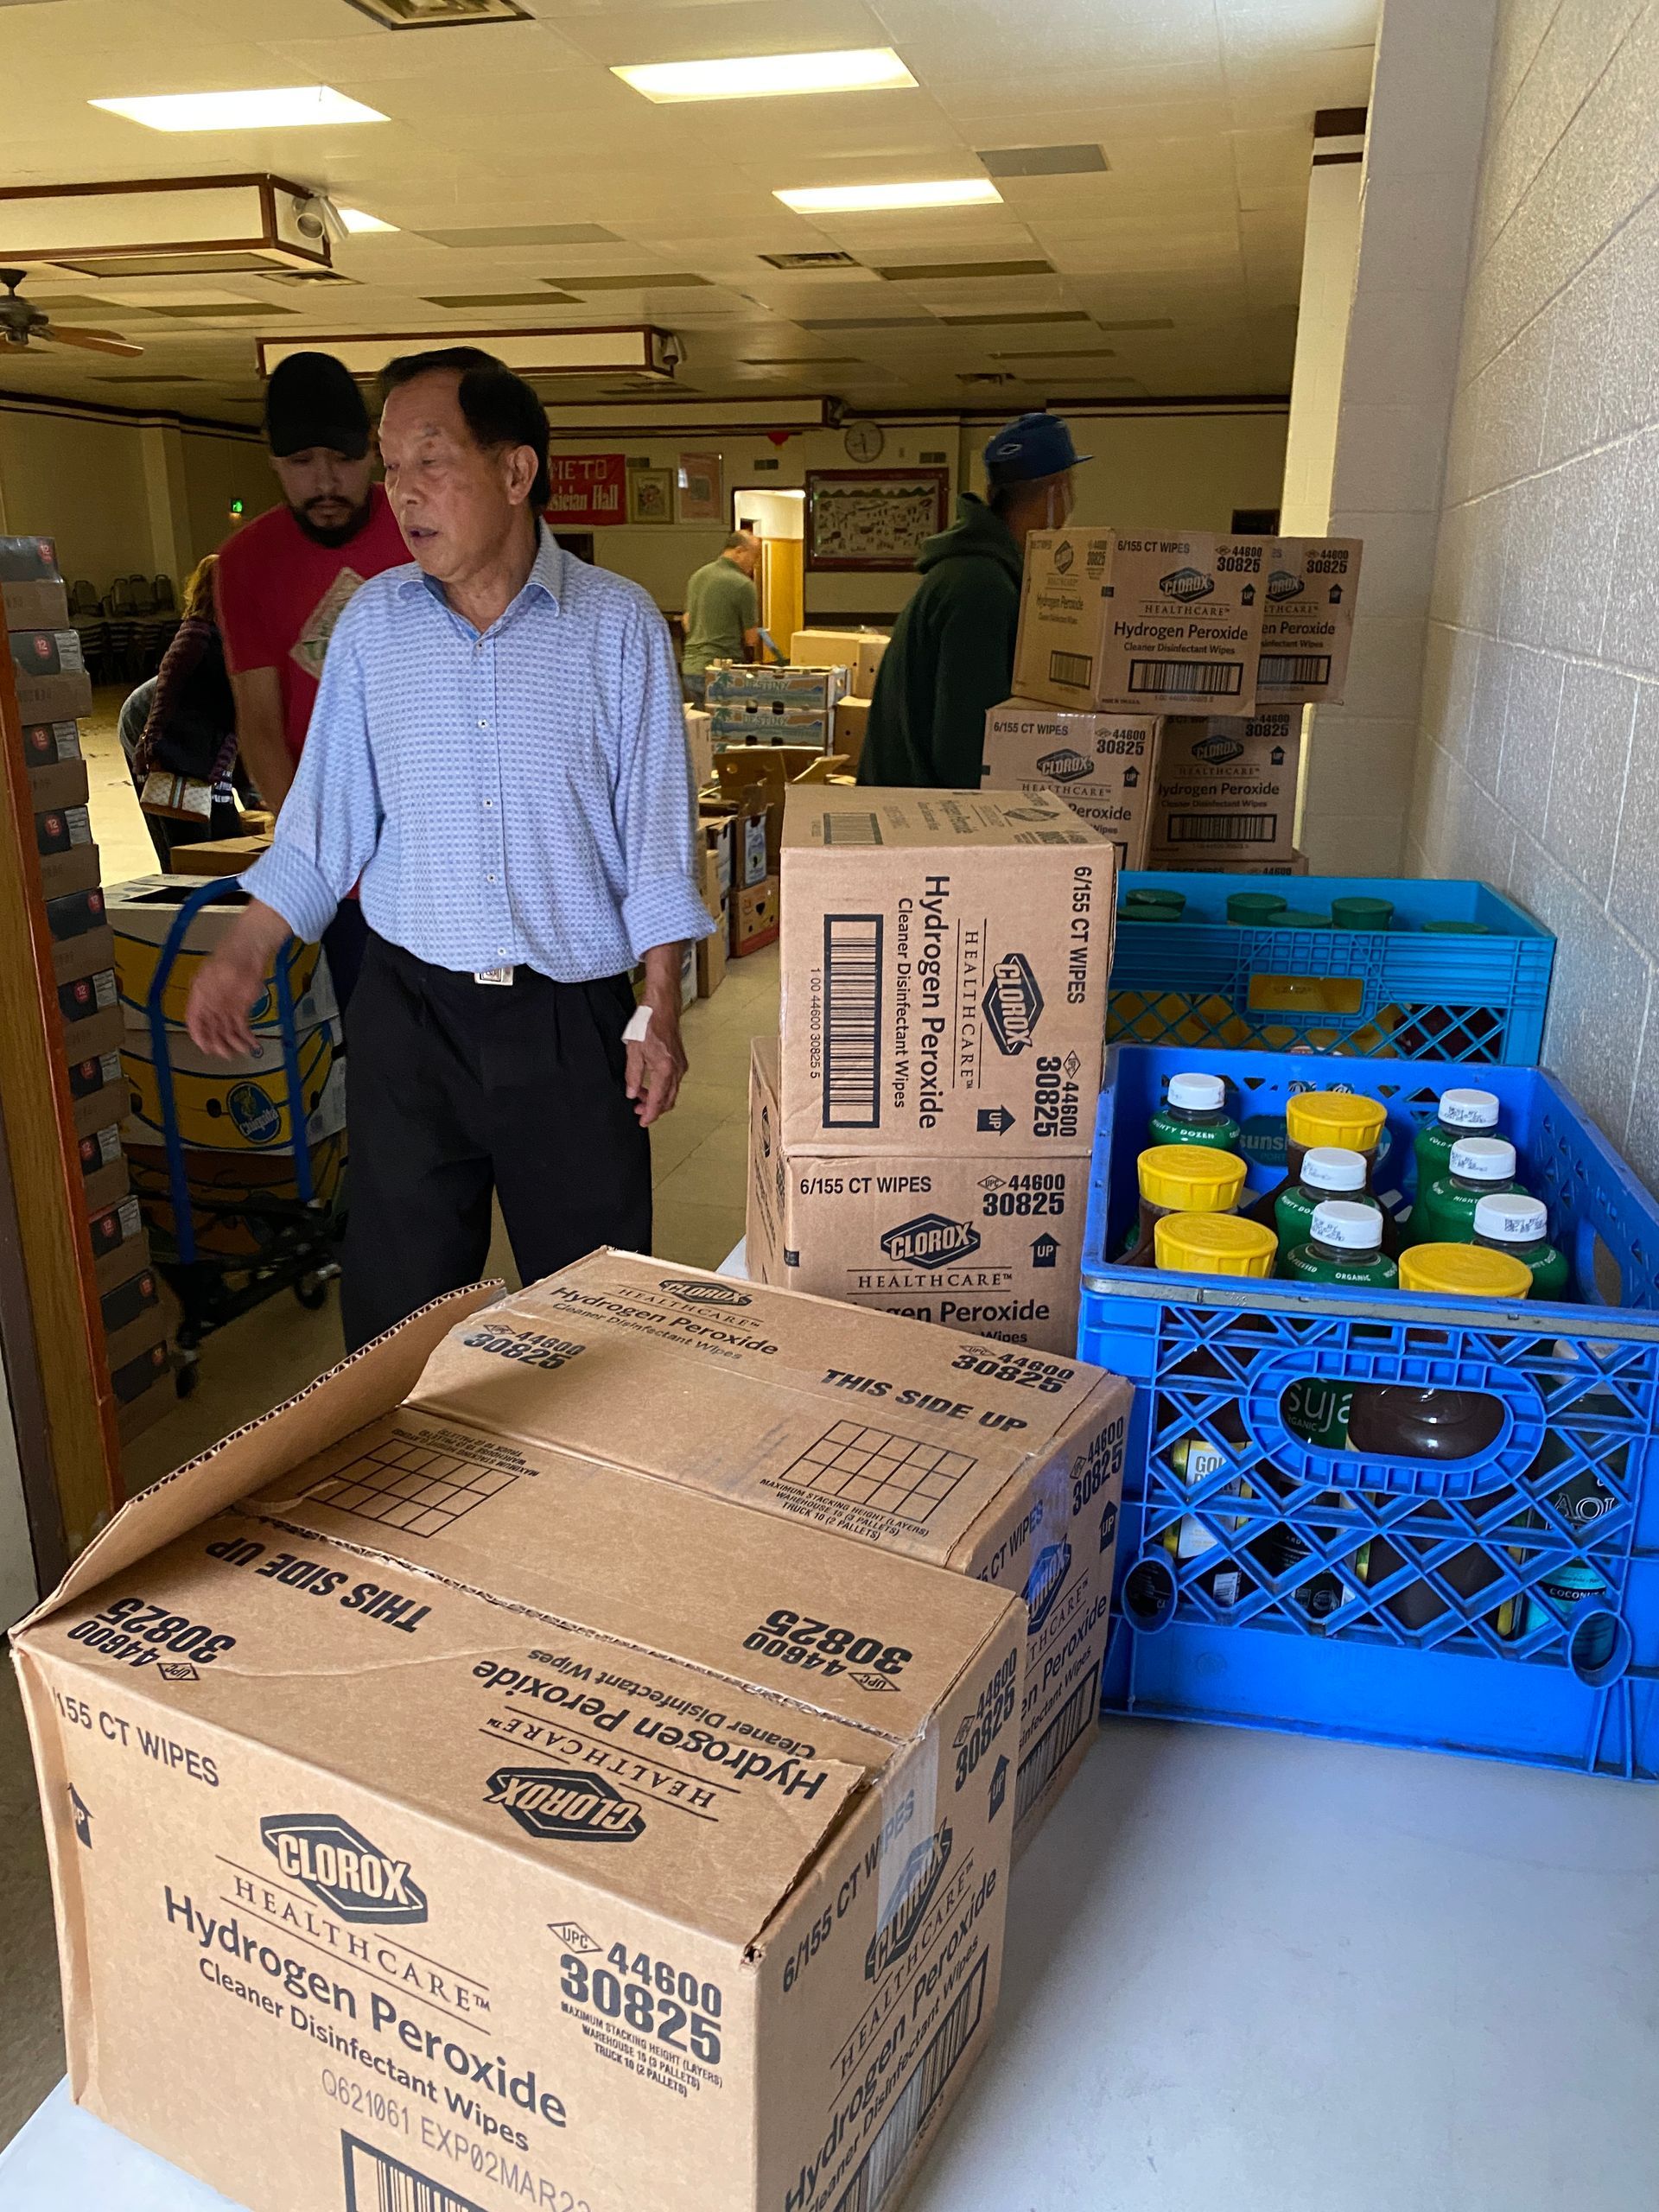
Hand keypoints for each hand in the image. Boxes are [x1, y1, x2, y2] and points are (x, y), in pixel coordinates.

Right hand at [186, 947, 267, 1057]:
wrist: (247, 952)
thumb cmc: (226, 961)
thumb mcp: (209, 978)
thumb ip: (204, 998)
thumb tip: (199, 1019)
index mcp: (199, 998)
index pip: (194, 1022)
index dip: (199, 1036)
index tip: (205, 1048)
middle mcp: (212, 1006)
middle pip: (212, 1030)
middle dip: (218, 1043)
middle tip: (226, 1054)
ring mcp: (227, 1008)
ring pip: (228, 1032)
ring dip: (234, 1043)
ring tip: (243, 1051)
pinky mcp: (243, 1009)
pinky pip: (243, 1027)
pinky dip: (247, 1037)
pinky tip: (253, 1045)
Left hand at [626, 997, 686, 1127]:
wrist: (662, 1007)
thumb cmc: (647, 1024)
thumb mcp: (633, 1051)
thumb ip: (633, 1075)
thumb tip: (631, 1093)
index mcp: (665, 1070)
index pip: (658, 1101)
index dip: (649, 1114)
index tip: (642, 1122)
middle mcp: (677, 1070)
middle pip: (668, 1100)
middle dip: (654, 1109)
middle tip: (638, 1111)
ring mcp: (681, 1066)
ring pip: (671, 1092)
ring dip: (657, 1098)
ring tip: (640, 1097)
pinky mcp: (680, 1061)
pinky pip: (673, 1082)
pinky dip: (662, 1088)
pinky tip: (649, 1084)